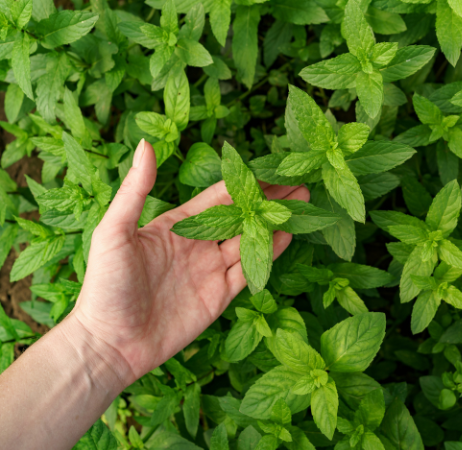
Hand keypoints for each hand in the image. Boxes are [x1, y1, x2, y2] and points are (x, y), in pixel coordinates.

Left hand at [69, 139, 308, 385]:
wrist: (110, 344)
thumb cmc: (105, 286)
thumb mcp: (114, 232)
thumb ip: (136, 190)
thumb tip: (146, 144)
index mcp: (175, 225)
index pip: (219, 197)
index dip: (245, 181)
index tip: (271, 167)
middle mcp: (197, 244)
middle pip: (241, 216)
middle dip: (269, 200)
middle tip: (299, 184)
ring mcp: (210, 270)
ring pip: (250, 240)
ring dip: (274, 223)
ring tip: (302, 205)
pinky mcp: (219, 296)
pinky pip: (249, 270)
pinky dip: (269, 253)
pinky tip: (287, 236)